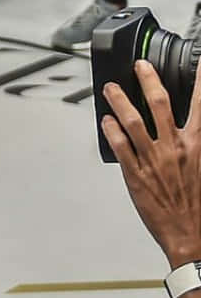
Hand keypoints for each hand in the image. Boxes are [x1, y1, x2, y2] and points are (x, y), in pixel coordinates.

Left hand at [101, 61, 200, 264]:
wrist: (192, 235)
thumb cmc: (198, 204)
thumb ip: (195, 144)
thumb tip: (191, 130)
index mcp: (198, 143)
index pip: (200, 103)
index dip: (199, 80)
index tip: (197, 62)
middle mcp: (175, 147)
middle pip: (160, 103)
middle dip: (148, 80)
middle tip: (139, 66)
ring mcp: (154, 160)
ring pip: (133, 121)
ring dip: (120, 101)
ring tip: (110, 88)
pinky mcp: (135, 175)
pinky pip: (120, 147)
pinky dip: (111, 131)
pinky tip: (106, 121)